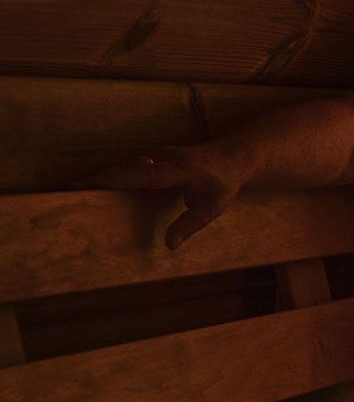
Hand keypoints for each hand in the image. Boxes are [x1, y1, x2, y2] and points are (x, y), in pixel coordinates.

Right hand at [75, 145, 242, 250]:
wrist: (234, 156)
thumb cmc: (223, 184)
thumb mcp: (212, 208)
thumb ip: (189, 225)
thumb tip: (169, 246)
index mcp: (178, 170)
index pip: (142, 175)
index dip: (116, 179)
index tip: (91, 183)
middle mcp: (165, 159)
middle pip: (127, 168)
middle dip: (99, 178)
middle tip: (71, 189)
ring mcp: (159, 155)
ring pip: (126, 166)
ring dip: (103, 176)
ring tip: (76, 188)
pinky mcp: (155, 157)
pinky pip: (131, 166)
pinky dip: (114, 174)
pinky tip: (96, 184)